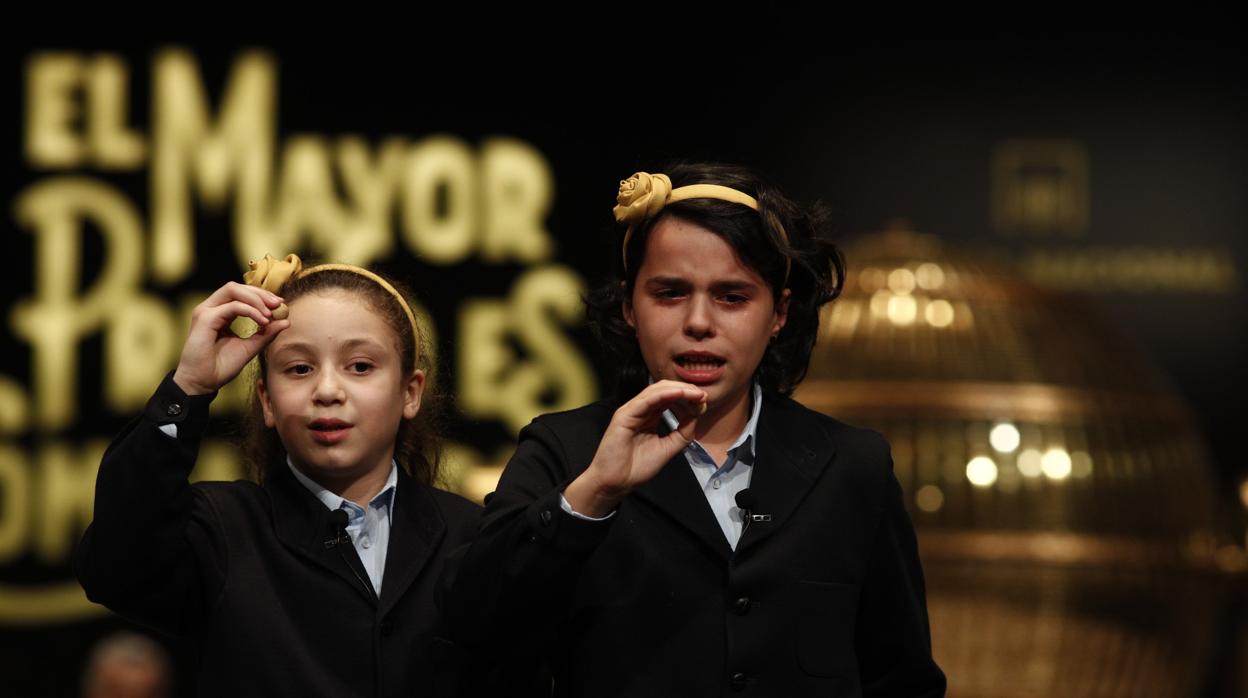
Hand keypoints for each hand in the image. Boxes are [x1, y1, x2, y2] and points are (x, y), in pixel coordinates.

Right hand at [172, 282, 288, 394]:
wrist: (203, 383)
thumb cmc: (221, 366)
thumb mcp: (250, 347)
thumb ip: (266, 333)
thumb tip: (286, 321)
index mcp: (220, 313)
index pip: (240, 294)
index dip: (261, 295)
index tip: (280, 303)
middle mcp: (211, 309)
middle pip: (236, 287)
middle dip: (260, 293)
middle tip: (278, 303)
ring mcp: (205, 312)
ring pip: (233, 290)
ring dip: (255, 299)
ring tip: (269, 314)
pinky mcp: (204, 319)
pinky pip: (232, 306)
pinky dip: (250, 311)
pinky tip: (262, 322)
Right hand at [563, 380, 705, 516]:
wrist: (616, 483)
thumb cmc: (636, 468)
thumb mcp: (667, 448)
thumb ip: (682, 433)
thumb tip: (697, 416)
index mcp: (648, 416)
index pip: (669, 398)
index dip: (687, 396)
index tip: (704, 400)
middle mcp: (639, 410)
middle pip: (664, 389)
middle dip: (685, 389)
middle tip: (703, 395)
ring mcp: (631, 411)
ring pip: (656, 390)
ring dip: (678, 389)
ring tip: (696, 394)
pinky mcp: (624, 415)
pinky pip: (646, 400)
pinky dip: (664, 395)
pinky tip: (680, 394)